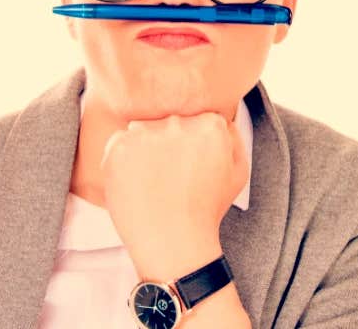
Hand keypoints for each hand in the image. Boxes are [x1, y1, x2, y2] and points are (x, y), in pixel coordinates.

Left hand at [98, 112, 247, 278]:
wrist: (174, 242)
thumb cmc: (206, 210)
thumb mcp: (237, 173)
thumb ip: (232, 136)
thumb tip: (220, 116)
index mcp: (210, 125)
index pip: (196, 119)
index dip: (191, 144)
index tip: (190, 166)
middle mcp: (178, 122)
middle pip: (168, 123)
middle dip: (168, 145)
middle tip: (170, 177)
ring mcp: (146, 133)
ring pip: (143, 131)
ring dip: (145, 149)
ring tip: (153, 182)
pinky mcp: (119, 147)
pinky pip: (119, 143)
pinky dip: (124, 160)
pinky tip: (137, 183)